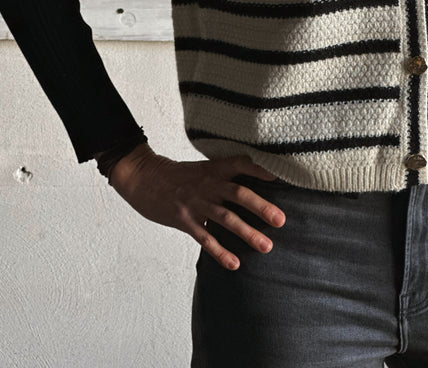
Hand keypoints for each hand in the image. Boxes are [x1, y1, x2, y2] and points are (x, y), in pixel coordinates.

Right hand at [107, 144, 285, 269]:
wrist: (145, 179)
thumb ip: (227, 174)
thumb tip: (258, 182)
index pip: (241, 164)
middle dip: (261, 207)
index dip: (261, 169)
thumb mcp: (204, 167)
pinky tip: (235, 263)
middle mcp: (208, 184)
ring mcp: (196, 203)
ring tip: (266, 246)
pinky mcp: (184, 220)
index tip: (282, 177)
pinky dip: (220, 252)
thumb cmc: (180, 175)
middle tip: (281, 220)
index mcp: (215, 168)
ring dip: (247, 233)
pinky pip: (205, 238)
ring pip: (225, 218)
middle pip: (238, 194)